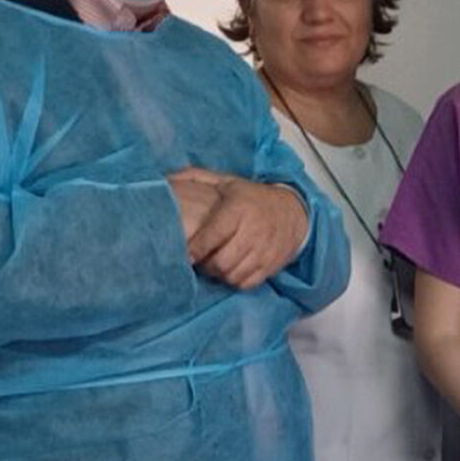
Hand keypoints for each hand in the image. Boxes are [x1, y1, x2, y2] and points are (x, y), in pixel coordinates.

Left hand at [170, 168, 308, 289]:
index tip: (185, 254)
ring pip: (233, 275)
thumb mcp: (226, 181)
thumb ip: (195, 177)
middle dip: (206, 265)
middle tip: (200, 260)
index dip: (194, 250)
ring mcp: (265, 250)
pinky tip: (231, 270)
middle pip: (221, 262)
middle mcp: (253, 230)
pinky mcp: (272, 264)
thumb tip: (165, 178)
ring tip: (214, 265)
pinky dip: (235, 281)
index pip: (210, 237)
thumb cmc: (252, 197)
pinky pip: (248, 283)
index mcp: (238, 209)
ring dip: (220, 274)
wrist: (294, 210)